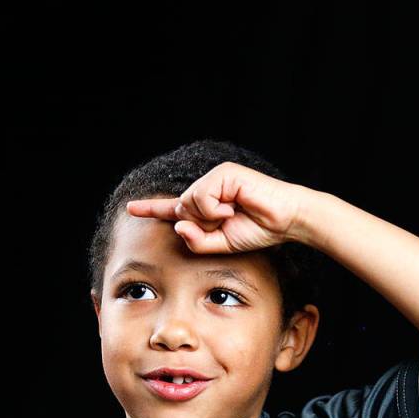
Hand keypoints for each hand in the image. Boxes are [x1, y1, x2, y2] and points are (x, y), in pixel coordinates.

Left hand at [125, 161, 307, 253]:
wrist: (287, 221)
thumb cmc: (259, 229)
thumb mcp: (222, 244)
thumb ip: (197, 240)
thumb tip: (177, 225)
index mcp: (207, 204)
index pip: (174, 207)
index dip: (152, 209)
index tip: (131, 209)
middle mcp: (208, 187)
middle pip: (181, 209)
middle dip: (201, 225)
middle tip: (228, 223)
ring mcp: (215, 177)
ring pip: (189, 203)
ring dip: (209, 217)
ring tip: (234, 214)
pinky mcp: (224, 173)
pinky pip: (202, 197)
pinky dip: (215, 209)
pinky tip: (234, 207)